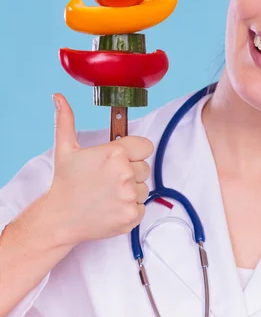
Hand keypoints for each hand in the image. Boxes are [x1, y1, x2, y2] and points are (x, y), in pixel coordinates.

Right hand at [46, 93, 152, 246]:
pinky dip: (129, 209)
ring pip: (143, 188)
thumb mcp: (65, 149)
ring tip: (107, 194)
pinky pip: (141, 207)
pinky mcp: (132, 216)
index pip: (145, 146)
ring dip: (130, 191)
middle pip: (144, 168)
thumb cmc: (64, 183)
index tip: (123, 158)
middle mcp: (124, 173)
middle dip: (130, 172)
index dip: (135, 151)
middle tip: (107, 179)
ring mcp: (129, 196)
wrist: (60, 219)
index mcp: (114, 153)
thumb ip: (66, 120)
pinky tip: (110, 207)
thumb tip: (59, 97)